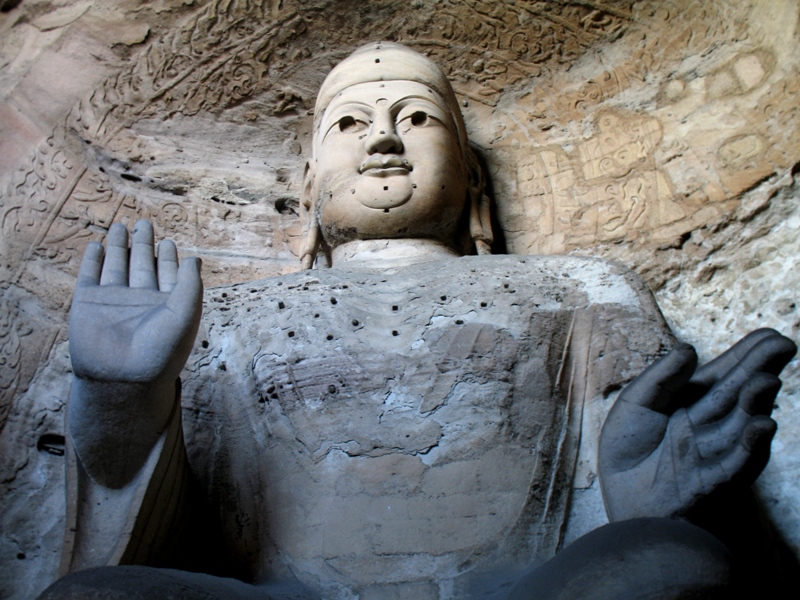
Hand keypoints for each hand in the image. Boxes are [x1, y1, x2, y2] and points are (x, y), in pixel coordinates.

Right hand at [68, 220, 202, 486]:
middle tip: (144, 223)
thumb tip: (195, 259)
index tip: (168, 243)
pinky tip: (96, 246)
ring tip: (120, 226)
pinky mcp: (88, 303)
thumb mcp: (185, 313)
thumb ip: (190, 284)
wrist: (123, 378)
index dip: (168, 258)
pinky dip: (93, 260)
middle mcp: (140, 300)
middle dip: (143, 244)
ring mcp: (113, 301)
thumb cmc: (160, 349)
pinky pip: (90, 276)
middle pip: (142, 265)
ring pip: (116, 266)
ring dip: (119, 246)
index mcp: (166, 304)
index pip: (167, 274)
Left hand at [599, 329, 795, 521]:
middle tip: (785, 346)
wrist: (620, 496)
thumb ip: (661, 378)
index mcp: (693, 402)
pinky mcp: (712, 480)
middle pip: (741, 393)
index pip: (725, 375)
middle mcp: (711, 423)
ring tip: (766, 380)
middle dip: (761, 369)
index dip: (748, 355)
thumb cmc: (626, 450)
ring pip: (742, 424)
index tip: (771, 336)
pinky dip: (750, 445)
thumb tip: (690, 349)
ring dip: (756, 403)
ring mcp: (715, 451)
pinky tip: (762, 423)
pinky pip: (736, 463)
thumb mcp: (635, 404)